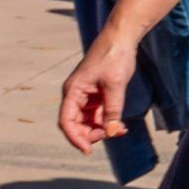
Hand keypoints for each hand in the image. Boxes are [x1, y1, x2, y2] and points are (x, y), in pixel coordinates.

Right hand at [58, 36, 138, 151]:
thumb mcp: (115, 85)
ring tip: (120, 130)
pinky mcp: (98, 94)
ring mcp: (87, 96)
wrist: (122, 38)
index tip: (87, 150)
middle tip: (111, 135)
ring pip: (88, 121)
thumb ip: (112, 109)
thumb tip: (111, 132)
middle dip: (92, 134)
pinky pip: (99, 114)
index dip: (75, 137)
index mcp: (73, 91)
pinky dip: (107, 122)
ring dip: (102, 129)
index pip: (66, 121)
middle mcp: (76, 95)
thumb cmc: (114, 57)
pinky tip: (120, 126)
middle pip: (76, 124)